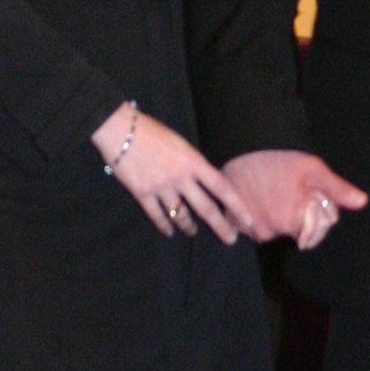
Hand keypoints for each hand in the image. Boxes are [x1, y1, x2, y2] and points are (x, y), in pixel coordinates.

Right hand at [93, 105, 254, 244]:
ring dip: (188, 226)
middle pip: (206, 208)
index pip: (222, 187)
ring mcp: (162, 187)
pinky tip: (169, 232)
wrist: (120, 131)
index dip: (237, 206)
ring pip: (181, 215)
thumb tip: (204, 180)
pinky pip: (157, 216)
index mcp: (193, 162)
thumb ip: (193, 163)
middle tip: (231, 239)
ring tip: (192, 232)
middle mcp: (181, 177)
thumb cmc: (152, 132)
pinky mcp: (143, 194)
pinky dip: (164, 225)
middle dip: (221, 226)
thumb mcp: (180, 143)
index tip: (248, 220)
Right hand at [223, 149, 368, 253]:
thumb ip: (337, 189)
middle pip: (295, 233)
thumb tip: (362, 202)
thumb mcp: (313, 169)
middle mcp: (272, 232)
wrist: (242, 148)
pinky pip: (255, 227)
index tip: (308, 195)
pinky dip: (259, 216)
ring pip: (275, 230)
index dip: (316, 214)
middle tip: (290, 191)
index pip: (315, 233)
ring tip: (273, 191)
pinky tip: (259, 196)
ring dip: (278, 217)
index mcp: (293, 221)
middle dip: (298, 217)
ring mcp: (252, 230)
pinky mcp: (235, 224)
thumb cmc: (279, 158)